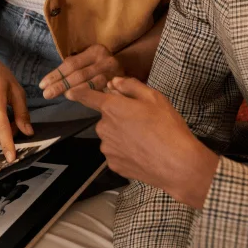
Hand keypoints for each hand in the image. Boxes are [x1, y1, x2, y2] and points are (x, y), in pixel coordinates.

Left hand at [39, 44, 123, 99]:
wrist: (131, 69)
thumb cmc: (102, 68)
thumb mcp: (89, 62)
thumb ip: (74, 69)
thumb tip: (51, 83)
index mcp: (95, 50)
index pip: (71, 63)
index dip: (56, 74)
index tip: (42, 85)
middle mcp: (106, 59)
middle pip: (79, 74)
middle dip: (61, 85)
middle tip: (46, 94)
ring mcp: (115, 73)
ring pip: (91, 83)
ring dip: (74, 91)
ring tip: (61, 96)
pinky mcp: (121, 85)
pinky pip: (101, 92)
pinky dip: (88, 96)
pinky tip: (77, 99)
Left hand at [67, 77, 219, 208]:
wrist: (176, 164)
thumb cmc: (167, 127)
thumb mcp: (154, 98)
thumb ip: (131, 86)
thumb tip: (115, 82)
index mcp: (112, 108)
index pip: (88, 97)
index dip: (78, 92)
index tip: (70, 92)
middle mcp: (104, 127)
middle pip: (106, 118)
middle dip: (119, 117)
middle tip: (142, 121)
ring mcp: (107, 148)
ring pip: (111, 136)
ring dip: (122, 135)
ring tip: (145, 139)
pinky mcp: (113, 164)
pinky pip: (116, 152)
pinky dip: (125, 151)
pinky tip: (142, 152)